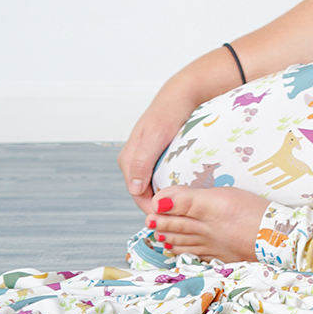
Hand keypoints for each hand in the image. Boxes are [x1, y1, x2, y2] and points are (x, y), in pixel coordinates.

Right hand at [118, 76, 203, 214]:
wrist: (182, 94)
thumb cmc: (168, 113)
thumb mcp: (155, 137)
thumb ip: (142, 162)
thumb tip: (135, 188)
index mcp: (128, 159)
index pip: (137, 195)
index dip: (152, 209)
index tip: (168, 219)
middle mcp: (134, 160)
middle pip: (144, 192)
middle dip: (159, 205)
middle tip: (179, 216)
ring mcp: (146, 157)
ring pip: (153, 184)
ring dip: (165, 194)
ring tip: (183, 204)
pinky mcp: (158, 153)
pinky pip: (161, 174)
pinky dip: (170, 182)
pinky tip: (184, 187)